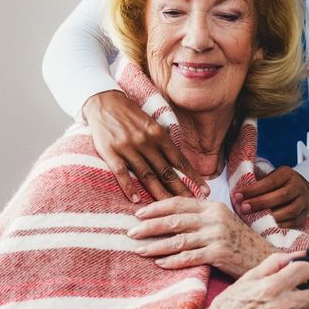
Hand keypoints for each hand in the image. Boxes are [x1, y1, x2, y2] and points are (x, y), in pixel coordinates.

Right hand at [83, 90, 208, 201]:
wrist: (104, 102)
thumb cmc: (130, 115)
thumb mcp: (151, 124)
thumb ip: (163, 142)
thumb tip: (179, 162)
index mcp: (159, 134)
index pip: (179, 160)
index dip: (192, 177)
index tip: (204, 190)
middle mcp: (146, 142)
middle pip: (166, 171)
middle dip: (180, 189)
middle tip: (192, 204)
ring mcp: (128, 147)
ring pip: (146, 175)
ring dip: (158, 193)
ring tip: (168, 207)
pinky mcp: (110, 152)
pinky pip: (121, 173)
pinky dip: (129, 187)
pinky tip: (136, 200)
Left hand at [128, 197, 274, 277]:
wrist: (266, 258)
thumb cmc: (241, 242)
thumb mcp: (223, 222)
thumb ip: (201, 217)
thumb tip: (171, 218)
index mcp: (213, 207)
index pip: (179, 202)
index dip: (157, 207)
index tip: (138, 213)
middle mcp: (214, 218)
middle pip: (175, 220)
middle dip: (150, 226)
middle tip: (131, 232)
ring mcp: (217, 236)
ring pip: (179, 239)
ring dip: (156, 246)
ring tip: (140, 250)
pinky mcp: (219, 254)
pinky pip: (190, 257)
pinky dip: (173, 261)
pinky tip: (160, 264)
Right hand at [202, 252, 308, 308]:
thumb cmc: (231, 303)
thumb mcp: (249, 277)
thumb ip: (275, 262)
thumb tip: (297, 255)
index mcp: (272, 287)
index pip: (307, 270)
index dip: (303, 269)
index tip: (297, 272)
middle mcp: (282, 307)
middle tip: (298, 289)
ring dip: (304, 307)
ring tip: (289, 304)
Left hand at [233, 166, 308, 227]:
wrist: (302, 190)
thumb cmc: (278, 185)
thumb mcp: (271, 177)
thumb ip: (257, 184)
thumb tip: (238, 195)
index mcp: (287, 173)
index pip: (270, 181)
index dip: (254, 189)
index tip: (238, 195)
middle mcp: (298, 186)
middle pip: (282, 195)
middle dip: (260, 203)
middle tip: (244, 208)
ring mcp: (304, 201)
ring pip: (290, 210)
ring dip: (272, 216)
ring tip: (255, 220)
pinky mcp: (305, 214)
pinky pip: (294, 222)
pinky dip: (281, 225)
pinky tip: (268, 227)